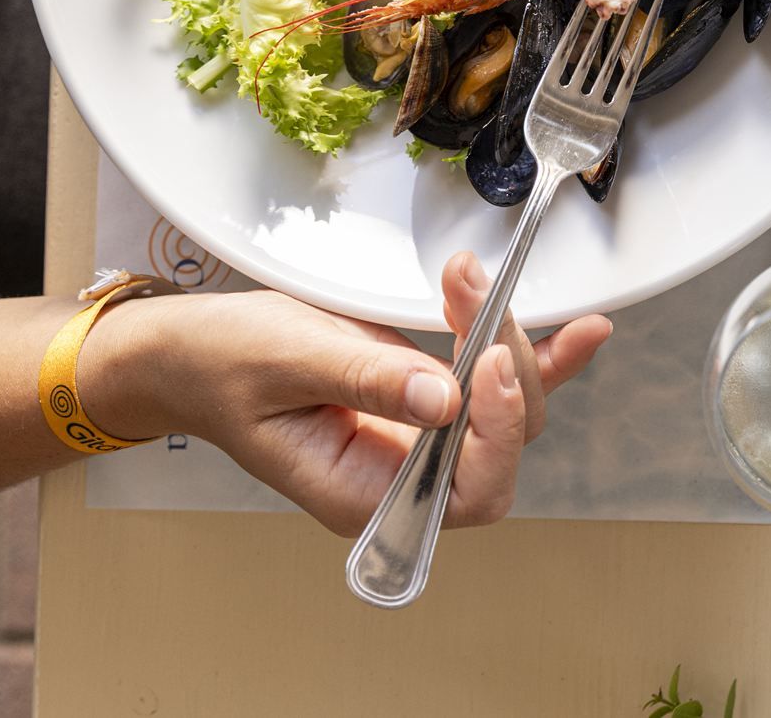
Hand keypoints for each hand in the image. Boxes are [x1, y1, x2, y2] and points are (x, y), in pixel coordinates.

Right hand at [94, 254, 612, 534]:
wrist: (192, 349)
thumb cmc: (220, 364)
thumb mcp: (286, 363)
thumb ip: (366, 383)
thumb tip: (445, 402)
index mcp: (360, 493)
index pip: (463, 494)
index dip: (494, 437)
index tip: (488, 363)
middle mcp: (402, 475)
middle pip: (500, 445)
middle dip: (504, 366)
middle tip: (475, 292)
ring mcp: (421, 436)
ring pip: (509, 407)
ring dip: (511, 339)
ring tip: (472, 277)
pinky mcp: (431, 394)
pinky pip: (497, 382)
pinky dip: (536, 350)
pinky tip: (579, 329)